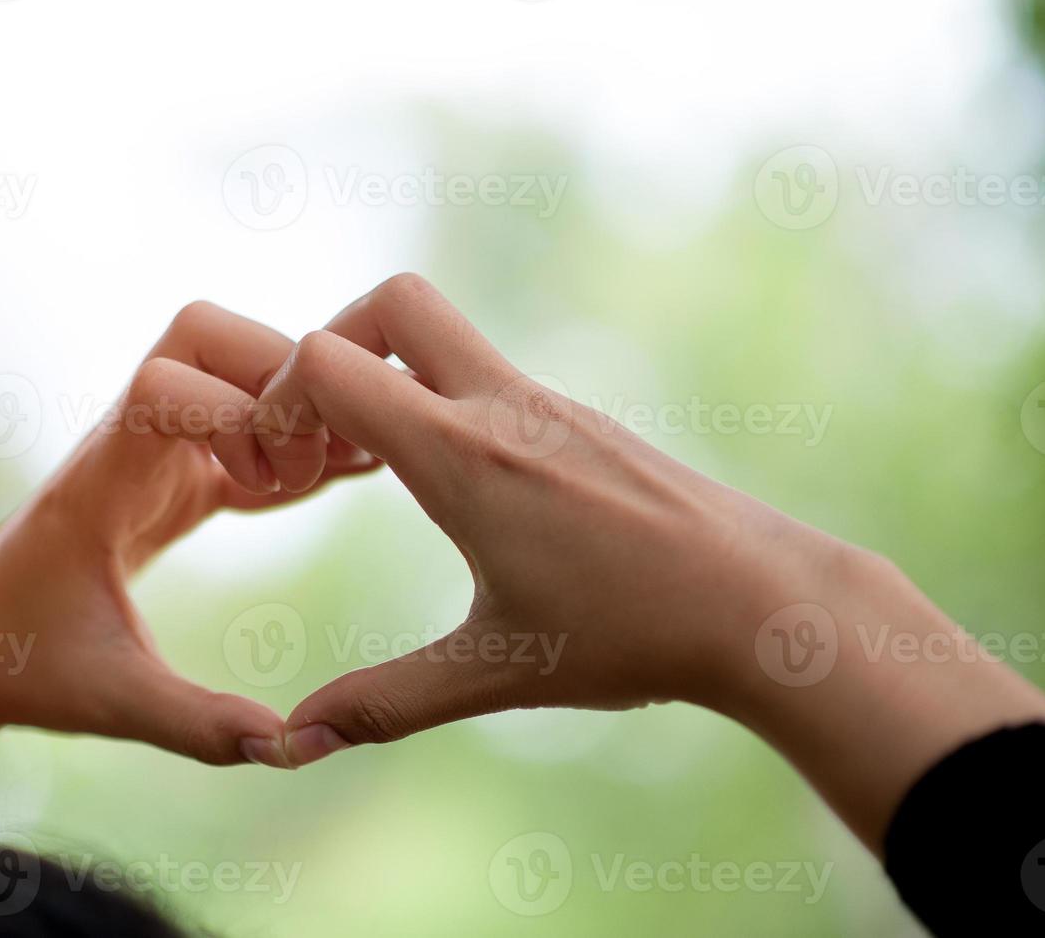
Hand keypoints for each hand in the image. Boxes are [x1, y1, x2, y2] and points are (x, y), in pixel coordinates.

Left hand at [0, 302, 378, 794]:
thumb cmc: (22, 666)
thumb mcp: (113, 701)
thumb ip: (200, 723)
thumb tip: (290, 747)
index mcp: (105, 477)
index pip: (165, 376)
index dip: (235, 409)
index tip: (267, 487)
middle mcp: (130, 442)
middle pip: (207, 334)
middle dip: (280, 378)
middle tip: (313, 467)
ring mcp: (155, 451)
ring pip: (232, 365)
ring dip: (295, 403)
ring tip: (354, 466)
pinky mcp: (175, 477)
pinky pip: (246, 428)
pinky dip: (295, 442)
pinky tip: (349, 473)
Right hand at [252, 274, 1044, 851]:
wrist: (767, 601)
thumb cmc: (634, 635)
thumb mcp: (495, 670)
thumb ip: (383, 702)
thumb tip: (292, 743)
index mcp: (462, 456)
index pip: (331, 361)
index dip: (277, 394)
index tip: (279, 460)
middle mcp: (503, 407)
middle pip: (395, 301)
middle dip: (336, 343)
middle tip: (324, 429)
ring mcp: (548, 404)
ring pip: (447, 337)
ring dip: (393, 379)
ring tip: (376, 471)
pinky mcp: (579, 421)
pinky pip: (488, 377)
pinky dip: (444, 404)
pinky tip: (458, 489)